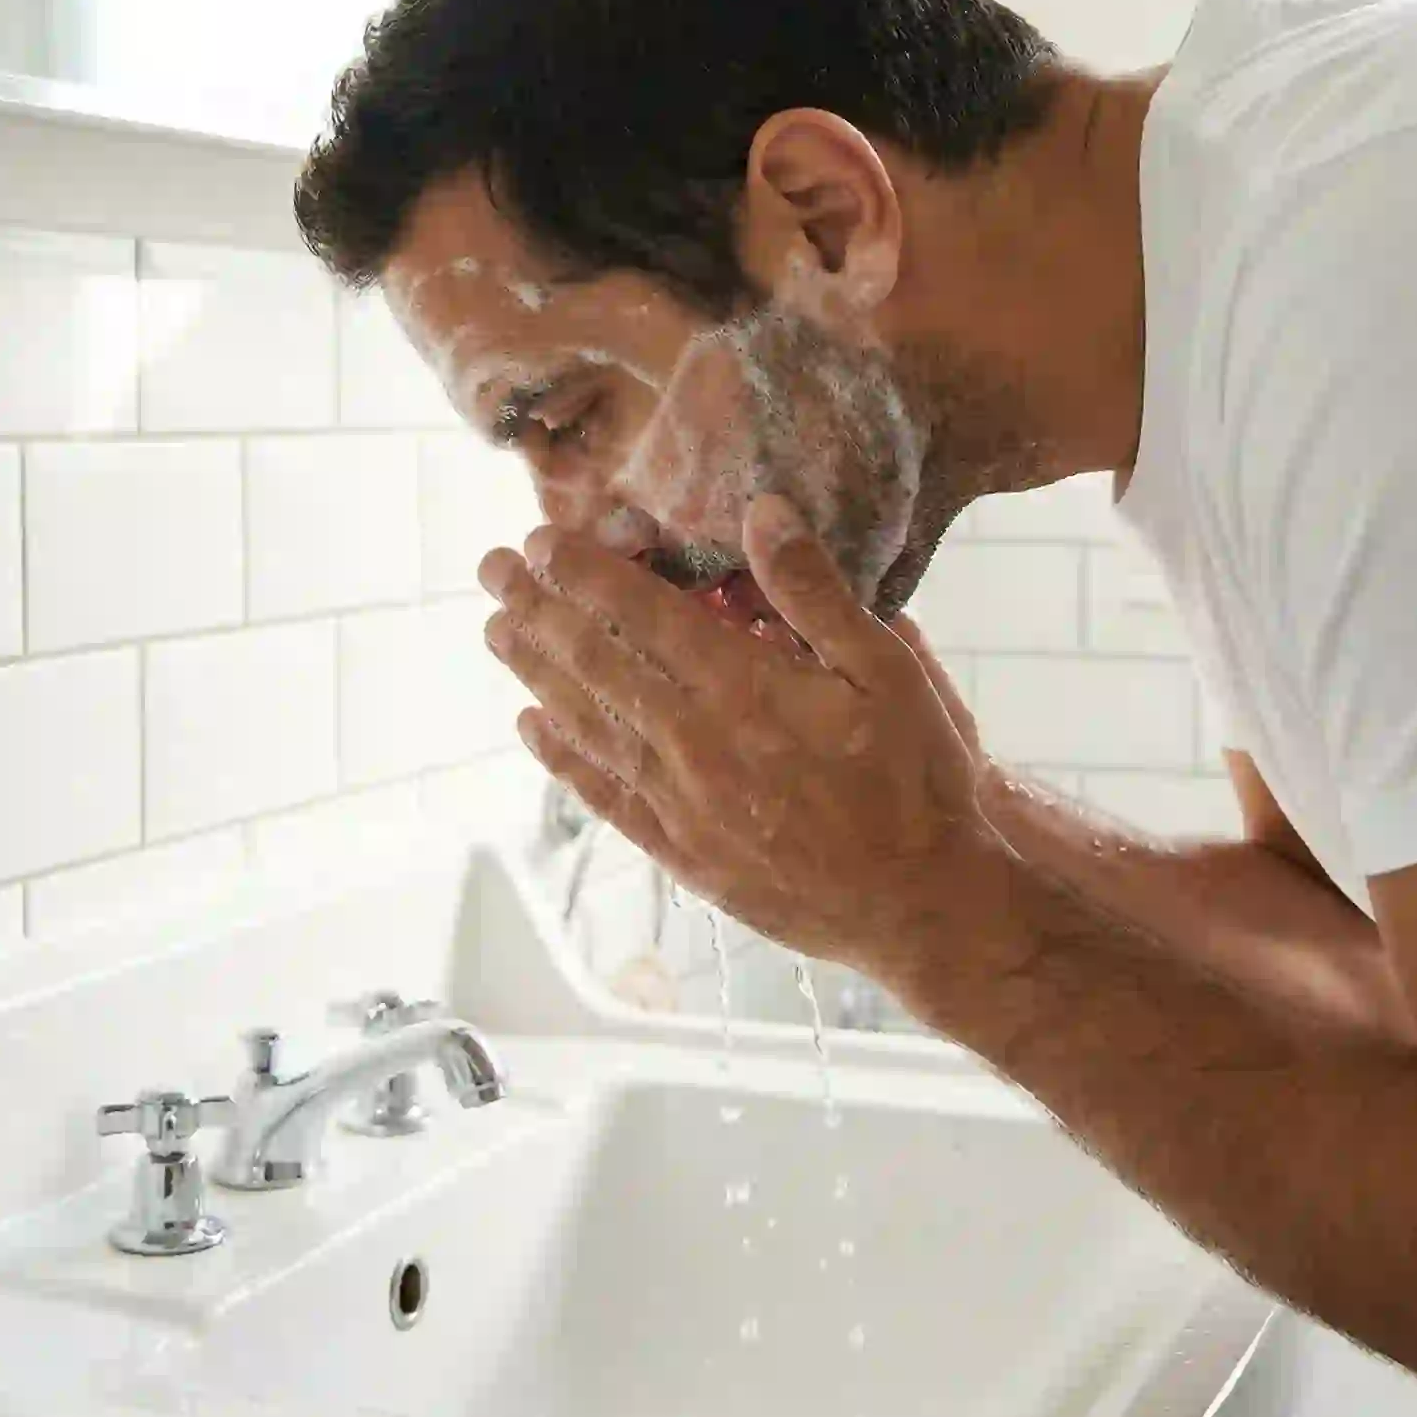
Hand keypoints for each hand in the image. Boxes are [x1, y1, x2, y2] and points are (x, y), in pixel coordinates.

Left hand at [479, 497, 992, 980]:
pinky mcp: (685, 854)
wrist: (924, 905)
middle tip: (492, 568)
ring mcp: (684, 804)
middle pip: (597, 663)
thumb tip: (760, 511)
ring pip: (589, 724)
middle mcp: (697, 743)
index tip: (541, 538)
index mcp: (745, 688)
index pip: (642, 615)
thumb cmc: (919, 779)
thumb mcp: (890, 668)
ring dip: (537, 672)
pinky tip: (536, 730)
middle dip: (539, 609)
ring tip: (498, 631)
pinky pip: (607, 796)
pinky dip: (565, 759)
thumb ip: (816, 591)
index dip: (584, 573)